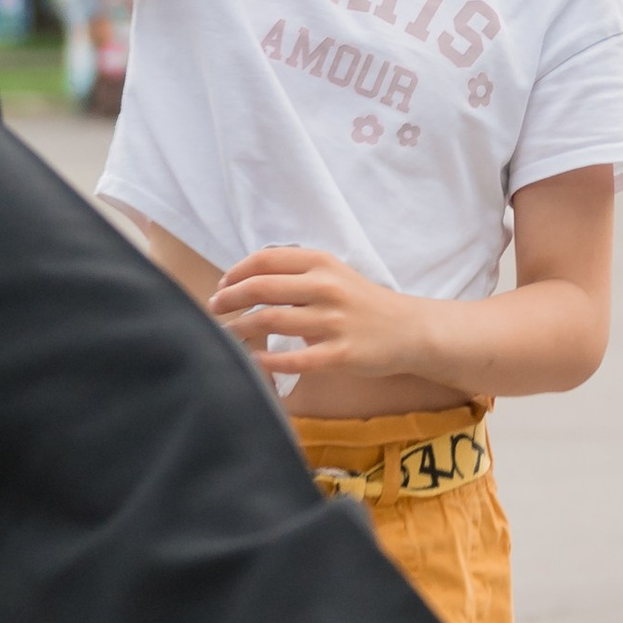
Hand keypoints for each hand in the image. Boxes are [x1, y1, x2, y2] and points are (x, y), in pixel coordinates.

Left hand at [208, 243, 423, 381]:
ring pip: (271, 321)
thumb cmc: (362, 303)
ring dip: (239, 329)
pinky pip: (295, 359)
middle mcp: (326, 287)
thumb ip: (296, 274)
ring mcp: (333, 321)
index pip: (265, 260)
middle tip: (214, 310)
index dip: (236, 273)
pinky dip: (268, 361)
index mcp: (322, 263)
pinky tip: (253, 362)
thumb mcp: (334, 274)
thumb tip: (246, 280)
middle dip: (229, 300)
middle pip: (261, 288)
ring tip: (225, 336)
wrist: (408, 330)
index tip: (221, 286)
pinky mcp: (340, 354)